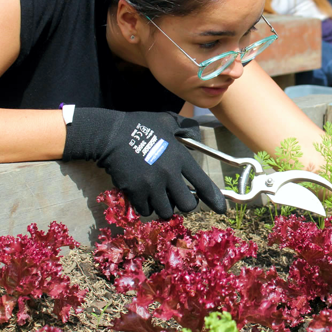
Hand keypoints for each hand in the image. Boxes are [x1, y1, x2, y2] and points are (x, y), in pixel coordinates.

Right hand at [63, 108, 226, 218]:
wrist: (109, 135)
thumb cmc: (140, 125)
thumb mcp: (167, 120)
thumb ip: (186, 127)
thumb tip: (197, 135)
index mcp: (179, 157)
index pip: (202, 183)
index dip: (214, 198)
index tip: (221, 209)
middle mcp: (168, 173)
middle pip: (187, 205)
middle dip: (185, 204)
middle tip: (178, 197)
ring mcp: (150, 184)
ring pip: (166, 211)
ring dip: (165, 206)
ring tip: (160, 195)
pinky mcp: (134, 192)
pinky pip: (146, 210)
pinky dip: (147, 207)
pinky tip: (144, 196)